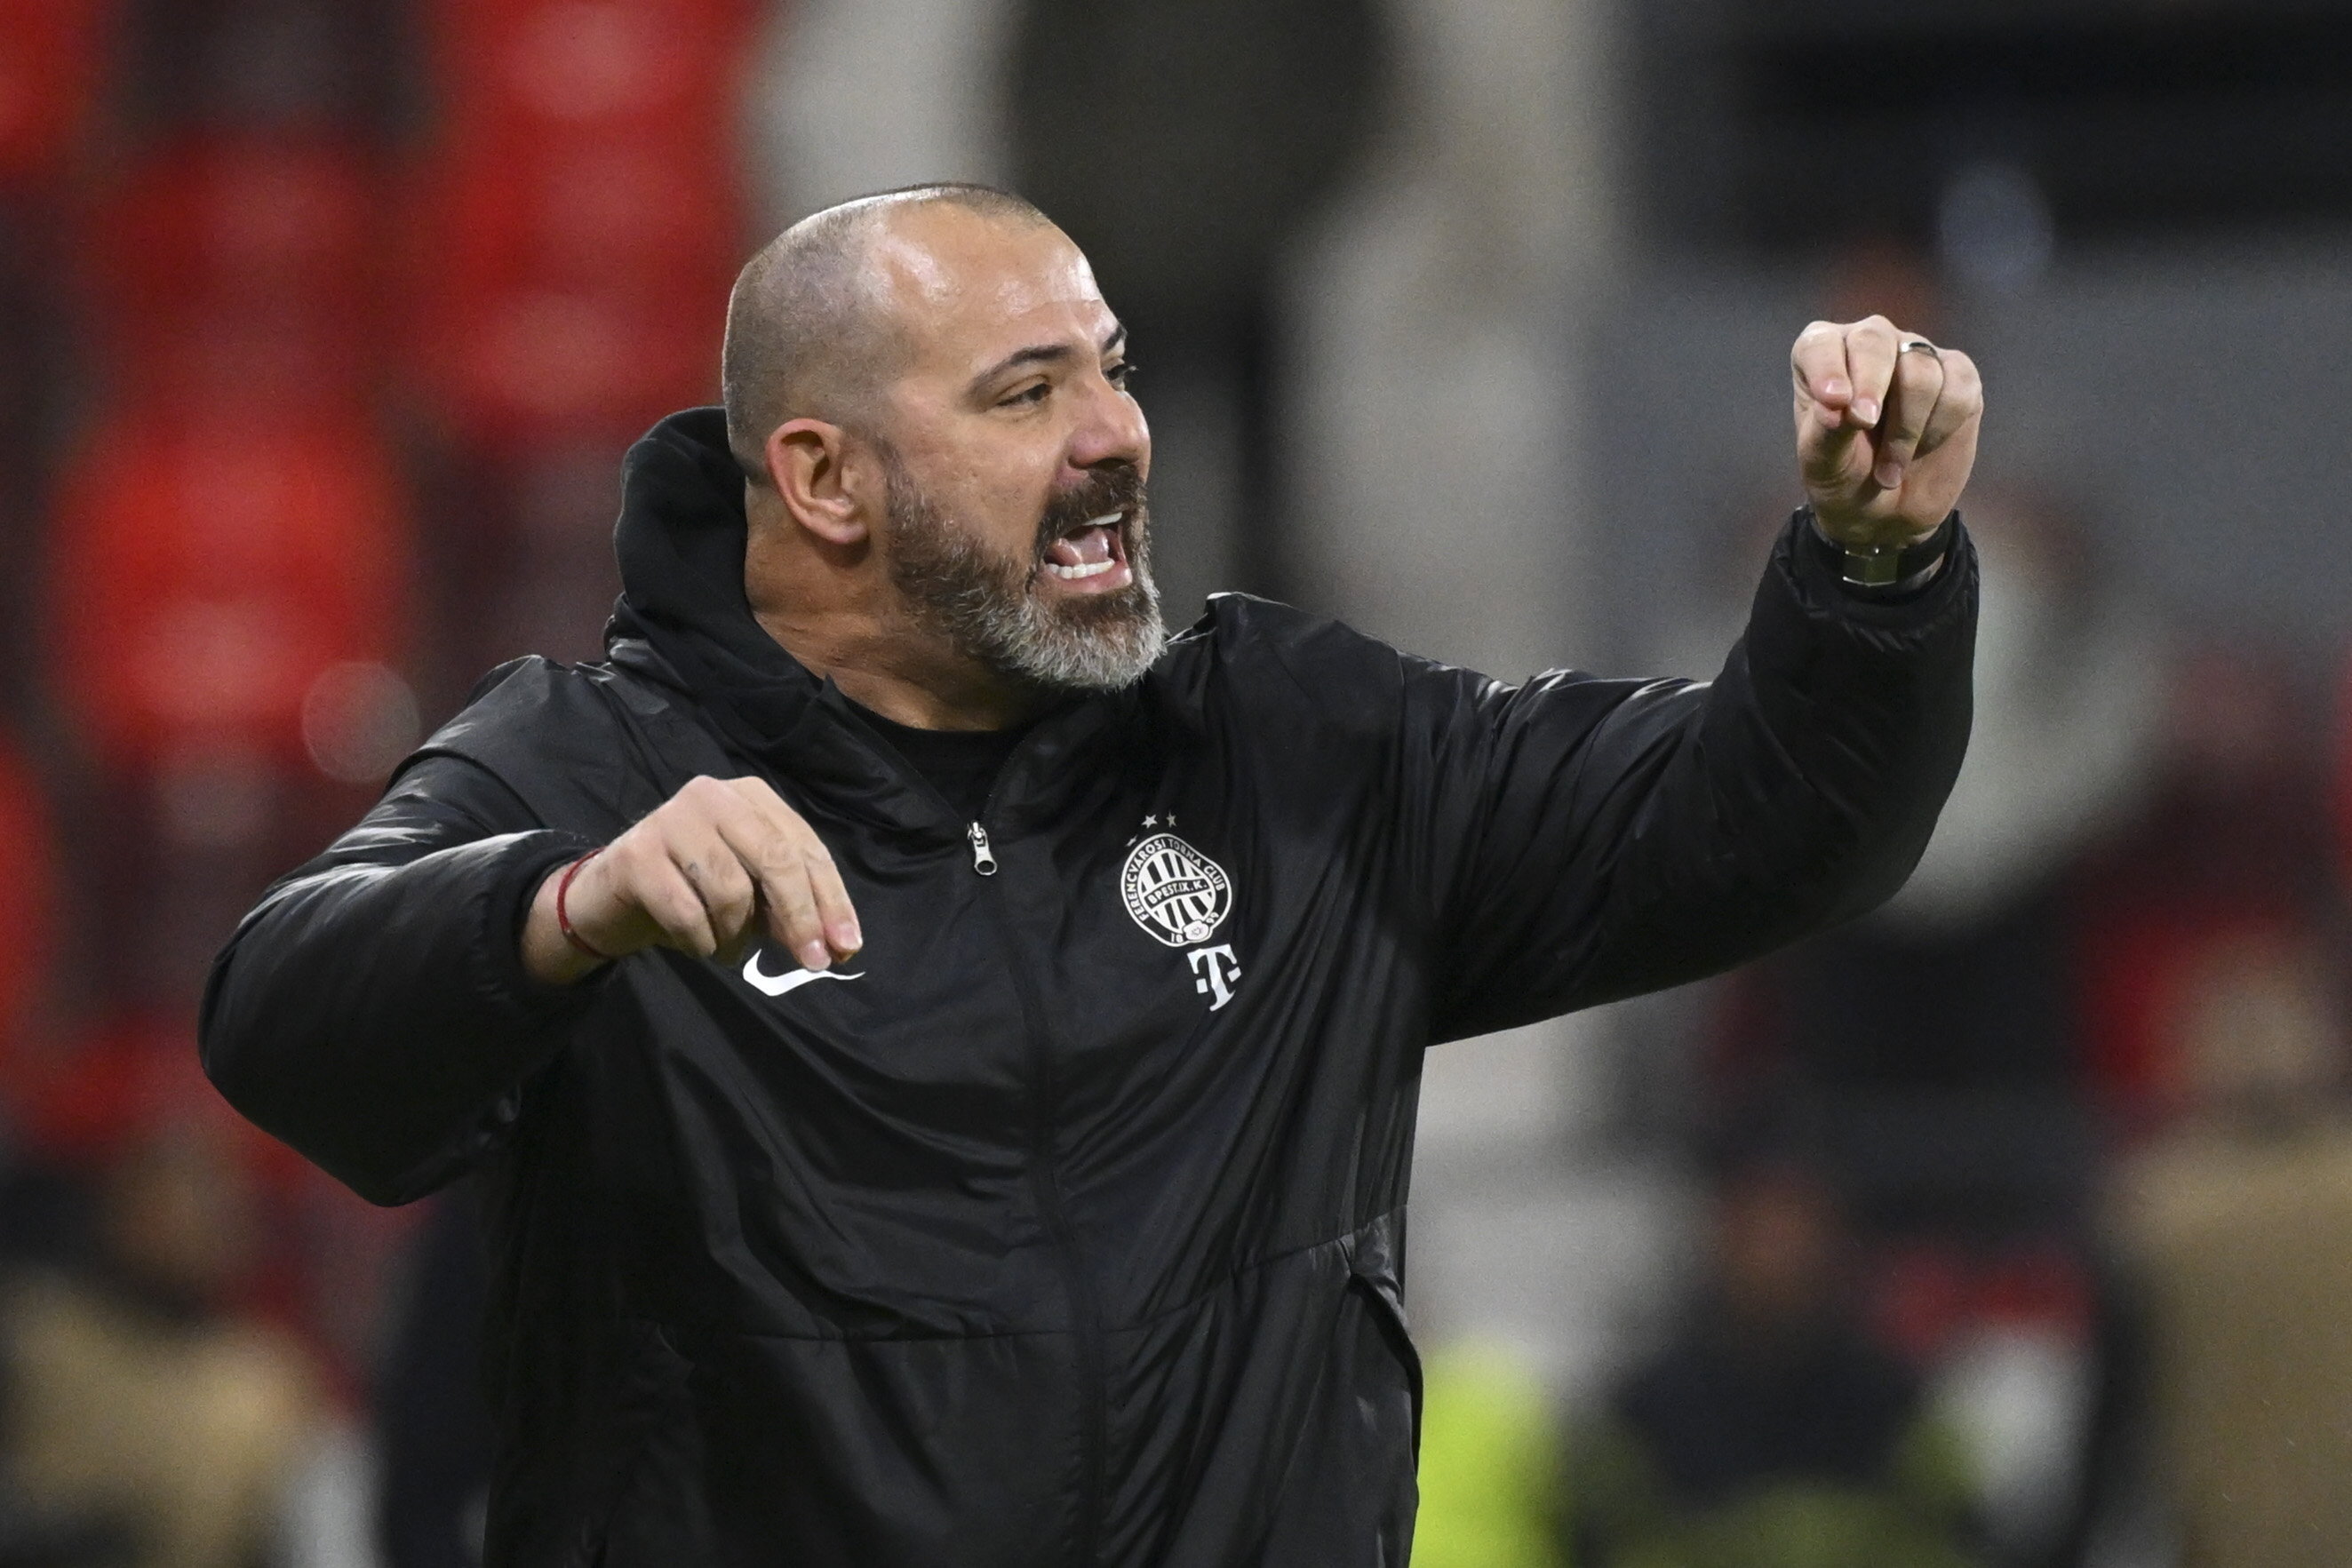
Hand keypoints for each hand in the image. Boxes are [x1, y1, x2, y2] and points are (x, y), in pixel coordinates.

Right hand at [522, 776, 861, 984]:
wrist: (610, 899)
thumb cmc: (693, 892)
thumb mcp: (752, 898)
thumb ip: (791, 911)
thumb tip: (837, 944)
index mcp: (751, 797)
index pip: (805, 848)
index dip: (830, 900)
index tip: (846, 946)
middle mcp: (714, 796)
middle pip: (776, 859)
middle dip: (800, 917)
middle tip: (812, 963)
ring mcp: (671, 819)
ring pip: (731, 889)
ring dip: (737, 935)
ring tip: (727, 948)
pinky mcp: (637, 854)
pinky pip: (688, 912)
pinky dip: (700, 941)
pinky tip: (697, 945)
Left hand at [1790, 315, 1983, 548]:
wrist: (1888, 513)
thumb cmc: (1843, 477)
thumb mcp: (1823, 465)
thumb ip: (1826, 432)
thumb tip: (1838, 406)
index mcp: (1822, 356)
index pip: (1821, 344)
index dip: (1828, 368)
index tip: (1834, 403)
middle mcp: (1869, 344)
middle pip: (1875, 339)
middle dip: (1871, 386)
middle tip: (1865, 424)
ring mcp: (1916, 355)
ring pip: (1920, 368)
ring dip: (1906, 426)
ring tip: (1889, 469)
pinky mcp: (1958, 375)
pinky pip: (1959, 385)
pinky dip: (1942, 424)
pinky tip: (1925, 447)